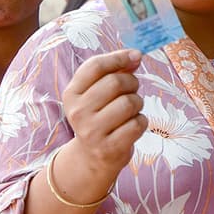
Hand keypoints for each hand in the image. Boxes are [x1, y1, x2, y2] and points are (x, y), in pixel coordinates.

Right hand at [60, 50, 146, 181]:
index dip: (119, 57)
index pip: (95, 66)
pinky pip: (138, 123)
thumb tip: (135, 55)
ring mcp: (92, 132)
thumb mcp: (96, 93)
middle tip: (131, 90)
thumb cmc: (99, 117)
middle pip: (115, 82)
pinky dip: (141, 121)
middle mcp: (78, 112)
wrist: (91, 158)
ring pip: (129, 103)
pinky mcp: (110, 148)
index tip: (136, 55)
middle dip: (132, 82)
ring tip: (130, 111)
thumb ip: (114, 71)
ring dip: (137, 103)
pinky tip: (131, 126)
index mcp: (72, 94)